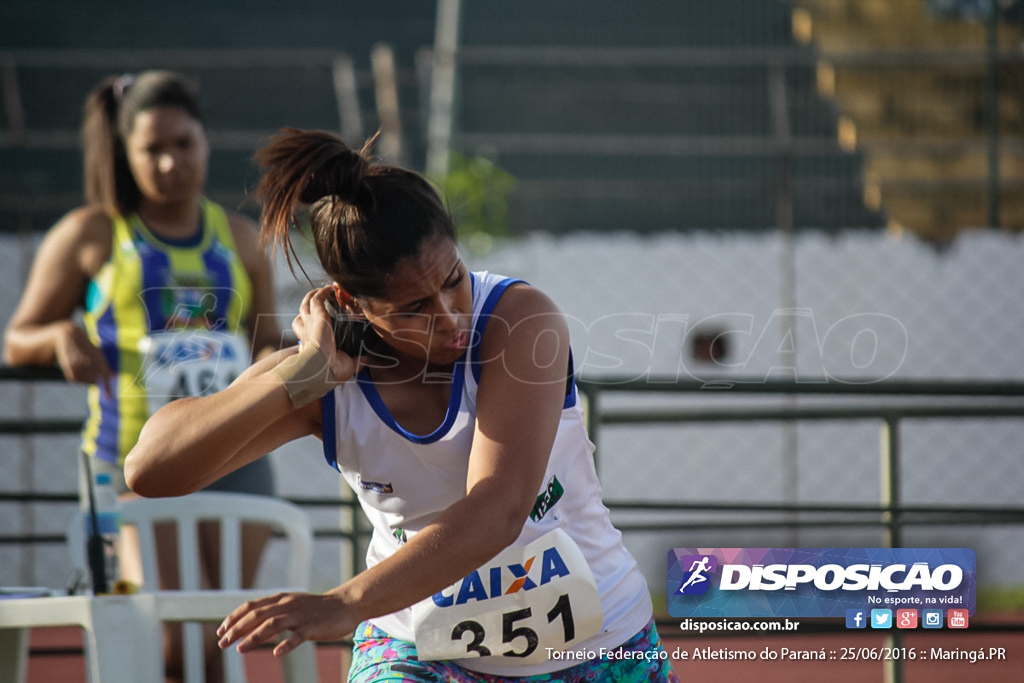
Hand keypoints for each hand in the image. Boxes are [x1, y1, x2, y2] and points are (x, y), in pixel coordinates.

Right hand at [54, 322, 112, 395]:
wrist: (67, 334)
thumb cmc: (85, 345)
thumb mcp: (97, 352)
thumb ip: (105, 365)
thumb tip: (113, 375)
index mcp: (99, 357)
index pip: (105, 375)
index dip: (107, 388)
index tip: (109, 399)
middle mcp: (89, 361)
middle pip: (94, 380)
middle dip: (94, 380)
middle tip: (92, 375)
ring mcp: (77, 364)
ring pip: (83, 381)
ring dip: (85, 379)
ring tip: (83, 370)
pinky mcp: (68, 365)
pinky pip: (74, 379)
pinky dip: (76, 378)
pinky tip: (76, 370)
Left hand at [217, 591, 355, 656]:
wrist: (345, 605)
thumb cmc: (316, 609)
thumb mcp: (291, 605)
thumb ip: (272, 611)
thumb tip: (248, 623)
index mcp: (281, 599)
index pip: (251, 606)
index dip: (234, 618)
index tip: (220, 631)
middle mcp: (287, 605)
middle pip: (257, 615)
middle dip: (237, 629)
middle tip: (222, 643)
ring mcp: (300, 616)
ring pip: (272, 624)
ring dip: (254, 637)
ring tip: (240, 649)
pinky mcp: (312, 627)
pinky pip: (297, 636)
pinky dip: (286, 644)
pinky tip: (276, 653)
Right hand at [290, 288, 358, 380]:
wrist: (322, 370)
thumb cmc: (330, 372)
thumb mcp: (348, 365)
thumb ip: (358, 360)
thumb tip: (369, 358)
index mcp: (312, 342)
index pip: (306, 326)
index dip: (309, 321)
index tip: (320, 317)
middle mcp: (308, 331)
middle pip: (304, 311)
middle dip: (309, 303)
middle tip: (319, 298)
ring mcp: (310, 323)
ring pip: (307, 303)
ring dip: (314, 295)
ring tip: (323, 290)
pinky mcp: (317, 316)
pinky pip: (317, 299)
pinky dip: (322, 292)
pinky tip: (328, 289)